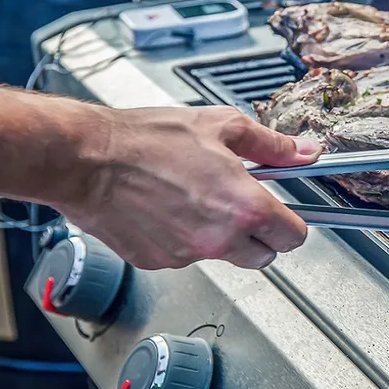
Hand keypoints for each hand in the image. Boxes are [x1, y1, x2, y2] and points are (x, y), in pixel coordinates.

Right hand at [54, 106, 321, 269]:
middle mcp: (219, 239)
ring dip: (220, 235)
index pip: (293, 237)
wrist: (87, 158)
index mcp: (243, 207)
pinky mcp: (157, 262)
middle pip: (264, 256)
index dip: (291, 222)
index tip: (284, 212)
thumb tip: (302, 151)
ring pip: (223, 256)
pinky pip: (185, 256)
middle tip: (243, 205)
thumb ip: (270, 145)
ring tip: (197, 197)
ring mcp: (187, 255)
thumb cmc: (147, 139)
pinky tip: (169, 208)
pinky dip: (184, 238)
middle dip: (261, 234)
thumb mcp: (222, 126)